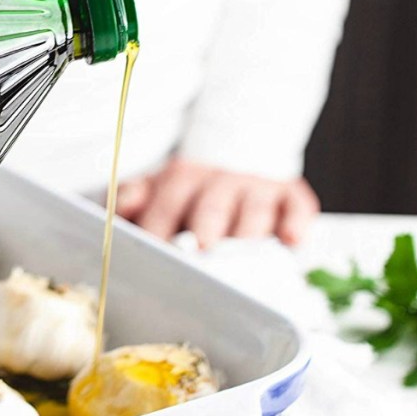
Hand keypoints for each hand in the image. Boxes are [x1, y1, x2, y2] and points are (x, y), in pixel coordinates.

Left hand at [116, 158, 319, 247]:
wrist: (239, 154)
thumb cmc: (191, 191)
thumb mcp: (155, 188)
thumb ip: (131, 198)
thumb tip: (120, 209)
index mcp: (179, 180)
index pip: (164, 209)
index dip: (157, 235)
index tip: (151, 261)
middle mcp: (218, 182)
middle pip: (209, 210)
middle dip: (203, 232)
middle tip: (198, 255)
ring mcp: (256, 189)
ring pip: (254, 211)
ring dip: (246, 234)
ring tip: (239, 257)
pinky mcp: (292, 196)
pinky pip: (297, 209)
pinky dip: (295, 224)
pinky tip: (290, 241)